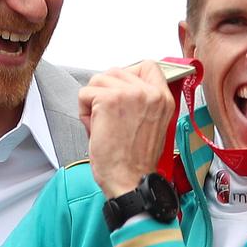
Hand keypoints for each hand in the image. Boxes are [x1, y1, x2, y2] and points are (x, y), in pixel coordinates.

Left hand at [79, 60, 174, 197]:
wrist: (130, 181)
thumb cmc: (136, 160)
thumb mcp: (153, 124)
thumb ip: (144, 101)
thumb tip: (123, 86)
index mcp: (163, 98)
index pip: (149, 65)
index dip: (130, 74)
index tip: (122, 90)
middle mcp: (150, 92)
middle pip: (116, 71)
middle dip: (105, 91)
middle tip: (109, 117)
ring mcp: (130, 94)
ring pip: (98, 80)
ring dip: (93, 101)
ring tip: (102, 124)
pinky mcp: (109, 100)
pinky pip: (85, 94)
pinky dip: (83, 112)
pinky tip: (95, 128)